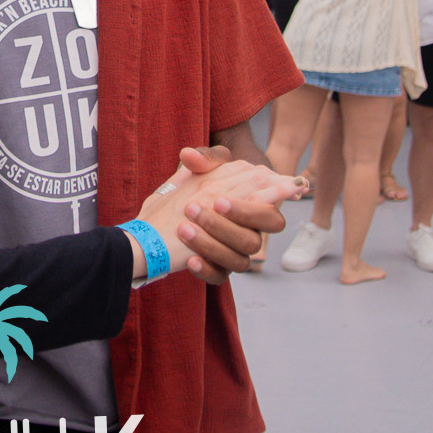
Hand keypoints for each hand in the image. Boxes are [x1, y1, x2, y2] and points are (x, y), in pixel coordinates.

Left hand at [132, 147, 307, 278]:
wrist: (162, 222)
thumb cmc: (191, 190)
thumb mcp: (198, 170)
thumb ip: (204, 158)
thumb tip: (189, 155)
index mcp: (253, 209)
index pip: (270, 214)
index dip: (256, 209)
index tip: (223, 200)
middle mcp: (248, 234)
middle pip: (257, 239)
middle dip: (235, 221)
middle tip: (210, 204)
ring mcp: (234, 254)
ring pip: (240, 260)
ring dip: (212, 242)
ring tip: (184, 227)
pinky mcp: (217, 269)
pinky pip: (219, 277)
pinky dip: (206, 268)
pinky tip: (190, 259)